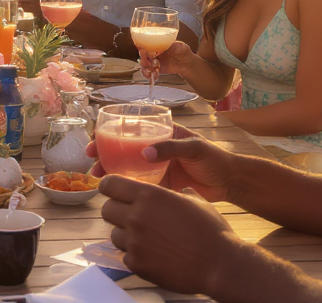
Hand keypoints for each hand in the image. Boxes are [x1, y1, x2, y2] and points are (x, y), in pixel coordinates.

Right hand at [86, 124, 234, 201]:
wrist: (230, 183)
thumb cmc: (215, 158)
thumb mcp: (194, 148)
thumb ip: (171, 148)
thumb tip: (145, 153)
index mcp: (162, 133)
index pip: (131, 128)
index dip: (109, 132)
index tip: (95, 140)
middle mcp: (155, 149)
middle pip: (123, 148)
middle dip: (104, 154)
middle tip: (92, 162)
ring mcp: (156, 167)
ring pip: (127, 167)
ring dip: (111, 171)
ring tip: (98, 179)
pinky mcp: (160, 185)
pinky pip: (138, 184)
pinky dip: (125, 186)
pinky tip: (115, 192)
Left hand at [100, 176, 243, 294]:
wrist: (219, 265)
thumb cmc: (211, 230)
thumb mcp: (196, 201)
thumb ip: (178, 194)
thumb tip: (179, 191)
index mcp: (149, 195)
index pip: (110, 184)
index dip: (109, 186)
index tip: (112, 191)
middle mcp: (136, 216)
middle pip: (106, 209)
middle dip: (116, 211)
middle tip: (131, 216)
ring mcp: (134, 242)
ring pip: (113, 233)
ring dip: (125, 234)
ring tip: (145, 238)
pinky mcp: (136, 263)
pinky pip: (125, 255)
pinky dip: (135, 254)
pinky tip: (153, 254)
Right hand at [140, 40, 198, 77]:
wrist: (188, 64)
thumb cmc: (183, 51)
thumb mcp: (180, 46)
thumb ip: (173, 46)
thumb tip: (167, 45)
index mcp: (157, 44)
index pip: (146, 44)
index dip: (142, 47)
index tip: (142, 50)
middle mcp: (154, 52)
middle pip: (143, 55)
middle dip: (143, 59)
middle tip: (147, 63)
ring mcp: (154, 61)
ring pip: (145, 65)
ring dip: (144, 69)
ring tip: (149, 73)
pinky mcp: (157, 69)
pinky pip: (150, 72)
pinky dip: (150, 75)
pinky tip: (155, 76)